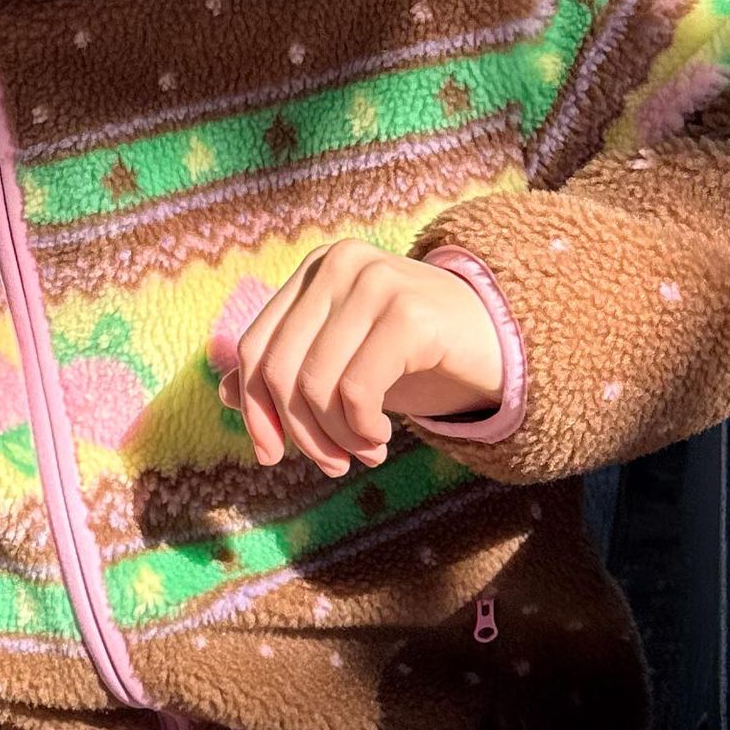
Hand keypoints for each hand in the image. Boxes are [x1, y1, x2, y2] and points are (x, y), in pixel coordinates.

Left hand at [215, 239, 504, 477]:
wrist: (504, 338)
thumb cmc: (417, 352)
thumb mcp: (346, 360)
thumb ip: (290, 368)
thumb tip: (225, 394)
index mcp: (315, 270)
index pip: (255, 347)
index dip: (254, 410)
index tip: (270, 455)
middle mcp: (339, 265)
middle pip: (279, 369)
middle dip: (298, 432)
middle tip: (331, 465)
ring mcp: (374, 282)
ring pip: (316, 385)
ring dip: (335, 437)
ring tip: (362, 453)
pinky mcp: (409, 312)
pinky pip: (356, 391)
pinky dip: (361, 429)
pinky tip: (382, 439)